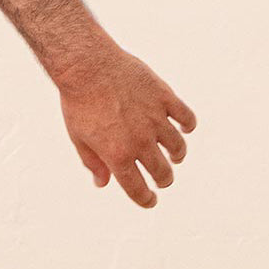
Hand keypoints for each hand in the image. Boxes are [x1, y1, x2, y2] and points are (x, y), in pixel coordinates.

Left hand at [57, 39, 195, 207]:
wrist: (89, 67)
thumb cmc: (79, 104)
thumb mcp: (80, 139)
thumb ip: (94, 163)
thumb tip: (104, 184)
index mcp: (118, 156)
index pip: (137, 188)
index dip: (145, 199)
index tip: (150, 201)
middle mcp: (140, 141)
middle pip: (161, 171)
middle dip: (164, 180)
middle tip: (163, 180)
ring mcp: (155, 119)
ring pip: (177, 146)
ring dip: (178, 155)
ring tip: (175, 157)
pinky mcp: (164, 97)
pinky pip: (185, 116)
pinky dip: (188, 125)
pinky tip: (185, 128)